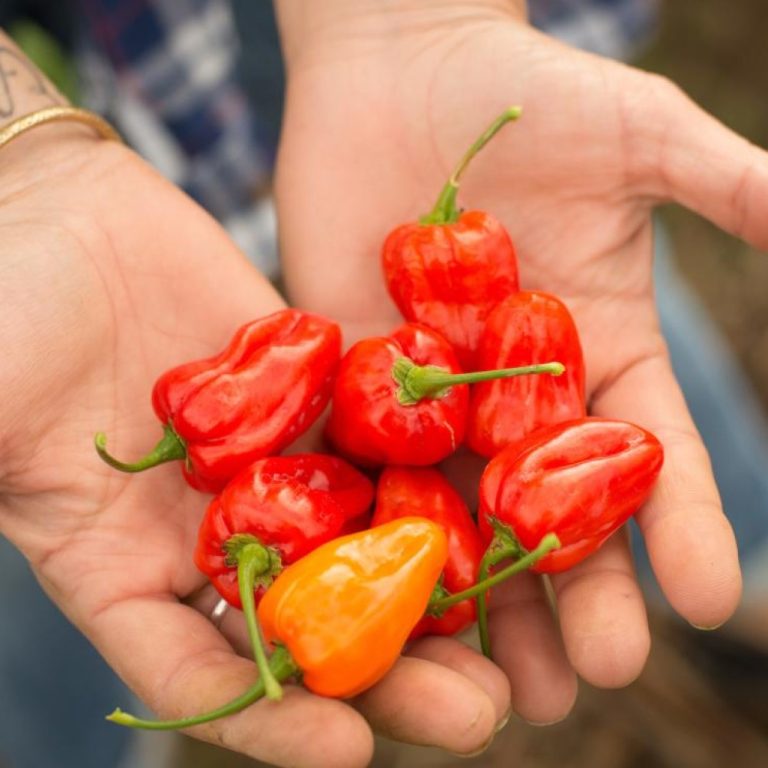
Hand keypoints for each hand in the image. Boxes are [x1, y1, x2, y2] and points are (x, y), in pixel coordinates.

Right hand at [0, 129, 509, 767]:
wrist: (60, 217)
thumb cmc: (1, 309)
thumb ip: (3, 478)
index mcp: (121, 563)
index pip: (197, 670)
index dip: (269, 716)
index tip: (349, 752)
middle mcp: (207, 527)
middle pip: (307, 621)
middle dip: (389, 671)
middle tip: (476, 715)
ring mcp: (269, 461)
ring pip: (357, 539)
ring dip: (429, 586)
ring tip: (507, 635)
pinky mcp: (309, 395)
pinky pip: (373, 439)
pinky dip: (424, 472)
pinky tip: (492, 504)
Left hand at [276, 0, 764, 725]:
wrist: (400, 69)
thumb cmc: (527, 91)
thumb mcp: (642, 139)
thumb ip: (733, 188)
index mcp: (599, 350)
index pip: (651, 455)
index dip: (685, 523)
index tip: (714, 599)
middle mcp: (520, 391)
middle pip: (558, 510)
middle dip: (581, 591)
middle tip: (596, 676)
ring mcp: (434, 392)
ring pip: (466, 511)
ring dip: (488, 596)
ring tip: (503, 683)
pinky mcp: (359, 375)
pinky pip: (370, 460)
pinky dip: (382, 527)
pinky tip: (391, 593)